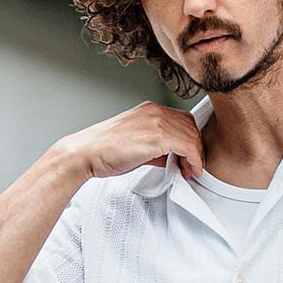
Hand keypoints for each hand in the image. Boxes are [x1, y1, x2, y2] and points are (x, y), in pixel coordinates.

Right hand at [58, 101, 205, 184]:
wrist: (87, 153)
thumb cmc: (105, 152)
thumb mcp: (136, 145)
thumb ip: (157, 148)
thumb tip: (172, 159)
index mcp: (149, 110)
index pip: (182, 120)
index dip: (189, 140)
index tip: (187, 159)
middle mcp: (155, 111)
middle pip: (190, 126)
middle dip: (195, 149)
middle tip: (190, 168)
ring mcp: (157, 121)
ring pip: (192, 136)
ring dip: (196, 156)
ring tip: (189, 172)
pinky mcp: (157, 136)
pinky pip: (188, 146)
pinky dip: (194, 160)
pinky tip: (189, 171)